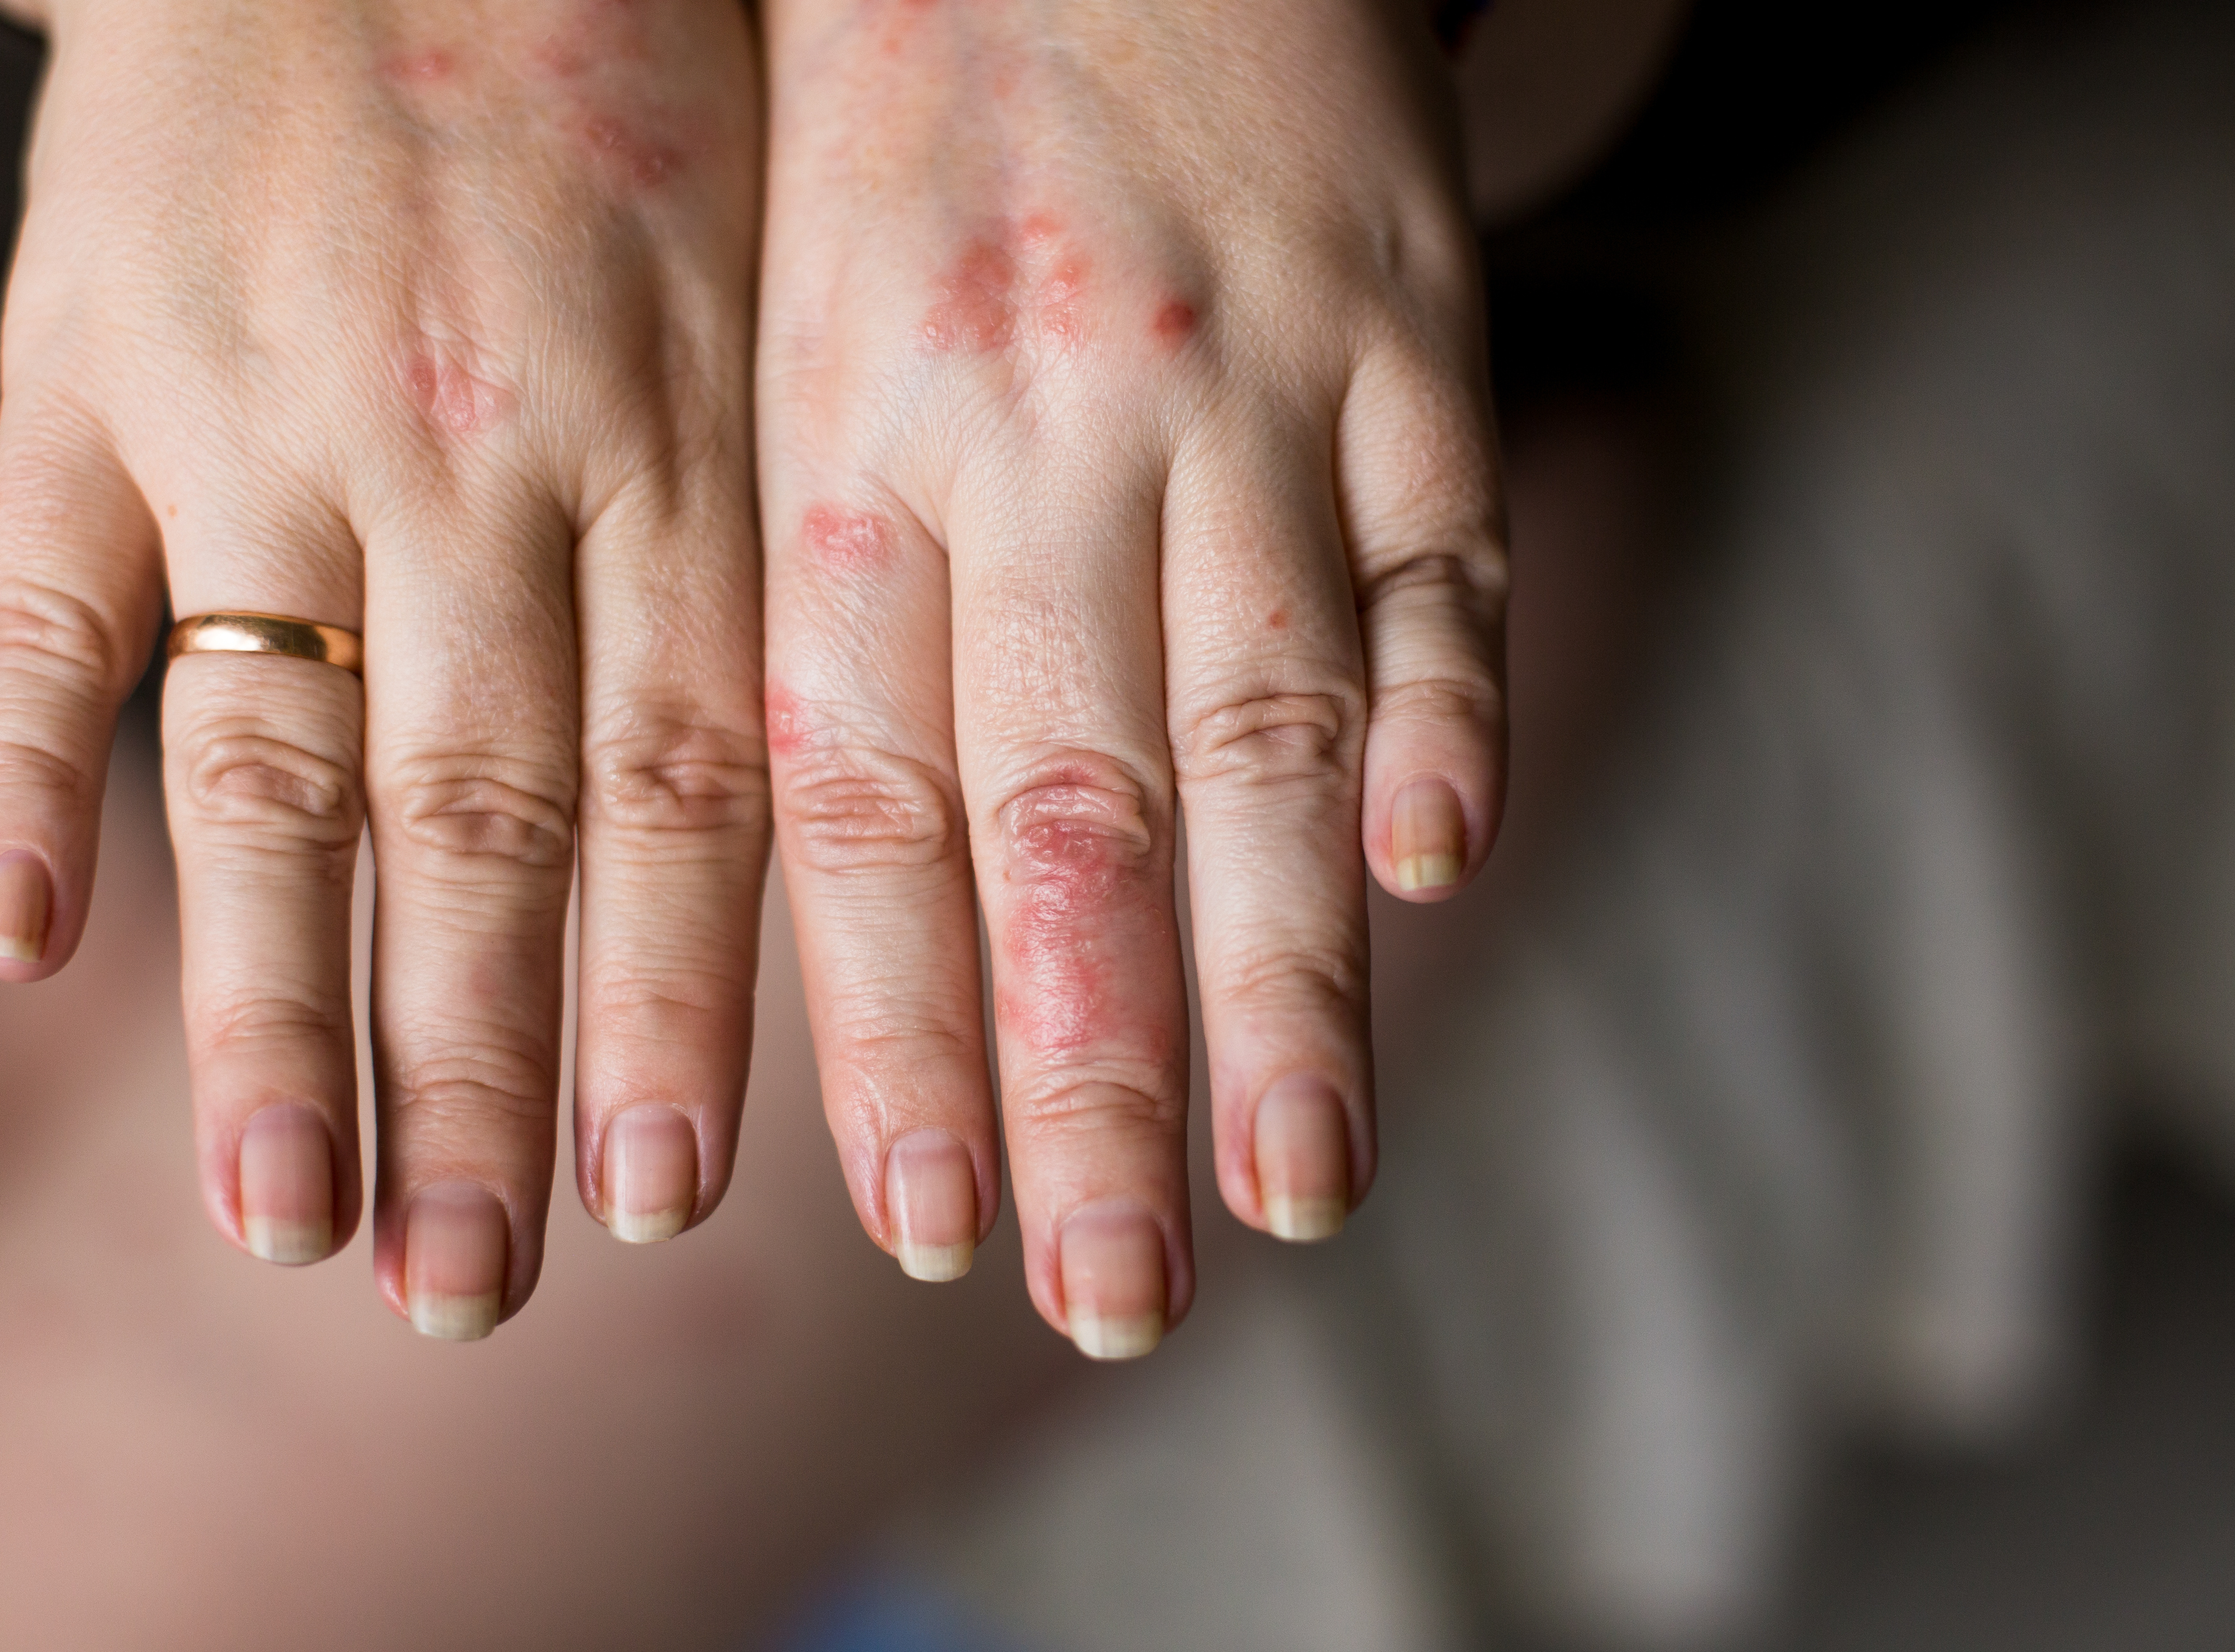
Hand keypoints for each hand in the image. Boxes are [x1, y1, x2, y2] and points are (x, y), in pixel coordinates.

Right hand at [0, 0, 767, 1336]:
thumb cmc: (627, 110)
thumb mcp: (757, 313)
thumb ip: (755, 563)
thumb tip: (792, 845)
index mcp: (672, 458)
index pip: (686, 793)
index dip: (672, 1014)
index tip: (654, 1209)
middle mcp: (480, 463)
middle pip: (483, 829)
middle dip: (480, 1075)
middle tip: (467, 1292)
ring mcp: (269, 416)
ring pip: (272, 758)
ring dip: (267, 1003)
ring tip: (278, 1214)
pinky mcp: (91, 359)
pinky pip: (45, 592)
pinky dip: (18, 769)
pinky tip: (25, 944)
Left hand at [756, 0, 1505, 1353]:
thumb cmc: (900, 143)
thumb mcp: (792, 353)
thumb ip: (828, 616)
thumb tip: (860, 918)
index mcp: (853, 458)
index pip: (868, 803)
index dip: (897, 1027)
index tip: (924, 1229)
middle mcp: (1037, 440)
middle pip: (1069, 811)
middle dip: (1086, 1077)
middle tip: (1109, 1294)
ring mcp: (1236, 385)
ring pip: (1265, 721)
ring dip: (1283, 972)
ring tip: (1298, 1184)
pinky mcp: (1403, 327)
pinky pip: (1430, 549)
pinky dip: (1442, 710)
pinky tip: (1439, 871)